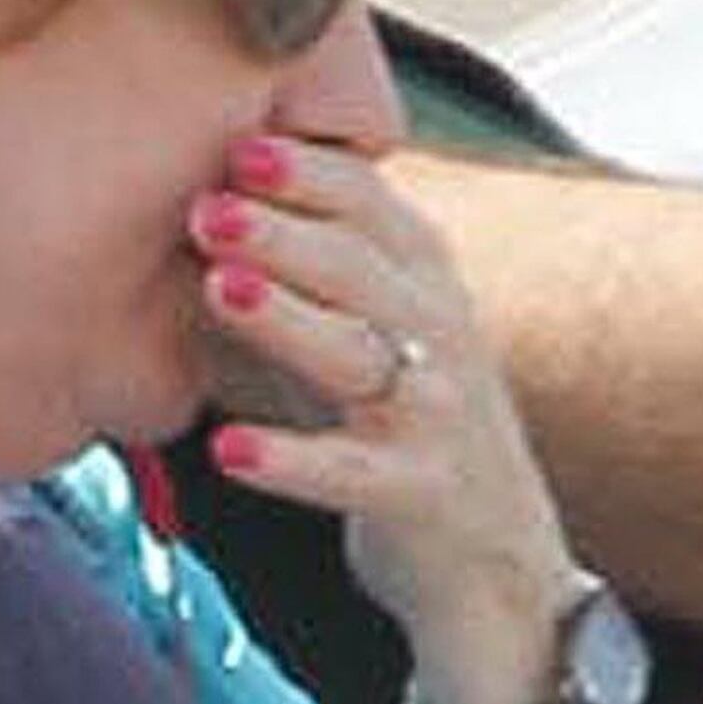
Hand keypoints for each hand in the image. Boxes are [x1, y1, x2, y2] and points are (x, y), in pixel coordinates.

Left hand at [192, 132, 584, 703]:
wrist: (495, 561)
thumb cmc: (409, 428)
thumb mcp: (381, 330)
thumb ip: (324, 266)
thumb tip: (216, 188)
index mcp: (426, 282)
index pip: (372, 206)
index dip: (311, 172)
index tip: (239, 142)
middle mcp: (442, 336)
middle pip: (359, 267)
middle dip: (283, 231)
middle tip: (207, 207)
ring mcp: (436, 416)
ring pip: (357, 355)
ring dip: (286, 319)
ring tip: (218, 290)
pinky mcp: (420, 493)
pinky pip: (350, 473)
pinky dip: (291, 462)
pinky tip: (229, 451)